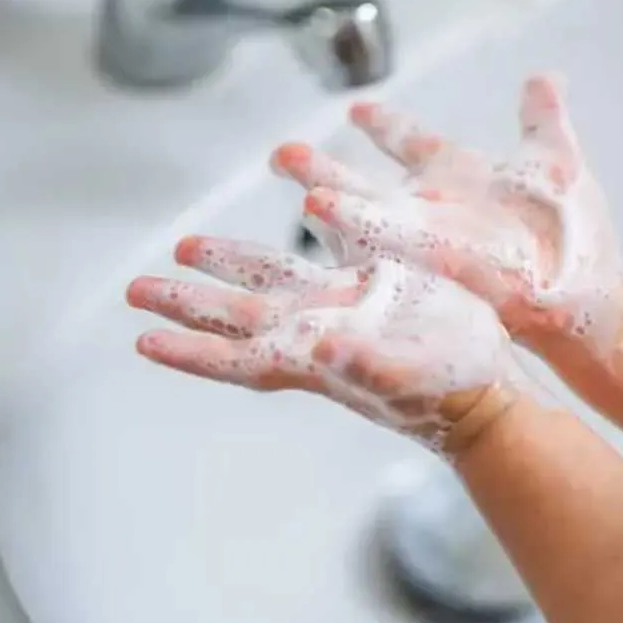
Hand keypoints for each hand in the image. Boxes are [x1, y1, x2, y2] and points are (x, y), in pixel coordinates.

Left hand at [127, 235, 519, 453]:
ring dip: (225, 270)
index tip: (144, 341)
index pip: (240, 356)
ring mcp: (343, 311)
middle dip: (187, 302)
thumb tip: (325, 348)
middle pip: (239, 316)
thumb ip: (368, 366)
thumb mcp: (412, 378)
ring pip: (270, 286)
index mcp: (318, 356)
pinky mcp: (373, 291)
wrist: (487, 390)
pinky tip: (283, 229)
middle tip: (136, 288)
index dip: (191, 351)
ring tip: (184, 249)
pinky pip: (320, 261)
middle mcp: (320, 332)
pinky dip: (294, 247)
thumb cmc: (450, 393)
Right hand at [273, 73, 622, 358]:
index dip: (384, 125)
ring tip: (300, 194)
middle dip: (323, 170)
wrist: (588, 294)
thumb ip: (542, 116)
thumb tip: (545, 76)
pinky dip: (361, 242)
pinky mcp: (436, 269)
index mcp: (459, 175)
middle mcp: (435, 208)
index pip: (411, 141)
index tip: (357, 109)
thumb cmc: (577, 237)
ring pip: (366, 220)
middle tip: (282, 152)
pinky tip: (324, 225)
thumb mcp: (556, 160)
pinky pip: (387, 255)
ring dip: (334, 206)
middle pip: (366, 184)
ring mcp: (432, 240)